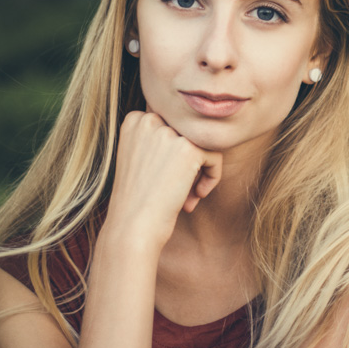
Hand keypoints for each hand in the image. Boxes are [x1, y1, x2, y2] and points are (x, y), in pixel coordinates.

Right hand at [103, 111, 222, 247]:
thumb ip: (159, 138)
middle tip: (180, 190)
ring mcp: (168, 132)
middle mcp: (149, 120)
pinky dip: (212, 176)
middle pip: (188, 133)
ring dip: (200, 171)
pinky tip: (198, 196)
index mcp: (134, 120)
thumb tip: (192, 132)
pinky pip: (215, 156)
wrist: (133, 227)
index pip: (172, 124)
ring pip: (203, 143)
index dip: (174, 152)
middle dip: (189, 161)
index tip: (166, 177)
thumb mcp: (139, 159)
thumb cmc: (137, 200)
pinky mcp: (188, 149)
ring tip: (189, 195)